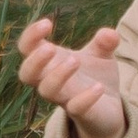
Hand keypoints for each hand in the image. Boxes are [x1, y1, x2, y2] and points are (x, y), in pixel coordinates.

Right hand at [17, 15, 126, 137]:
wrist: (109, 110)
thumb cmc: (95, 77)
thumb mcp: (102, 55)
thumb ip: (105, 43)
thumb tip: (110, 34)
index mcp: (51, 62)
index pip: (27, 48)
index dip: (31, 36)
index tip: (47, 23)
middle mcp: (51, 81)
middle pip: (26, 74)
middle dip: (35, 61)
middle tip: (51, 47)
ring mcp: (64, 98)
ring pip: (47, 91)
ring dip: (58, 75)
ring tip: (76, 61)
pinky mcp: (80, 113)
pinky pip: (75, 108)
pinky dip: (86, 97)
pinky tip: (98, 87)